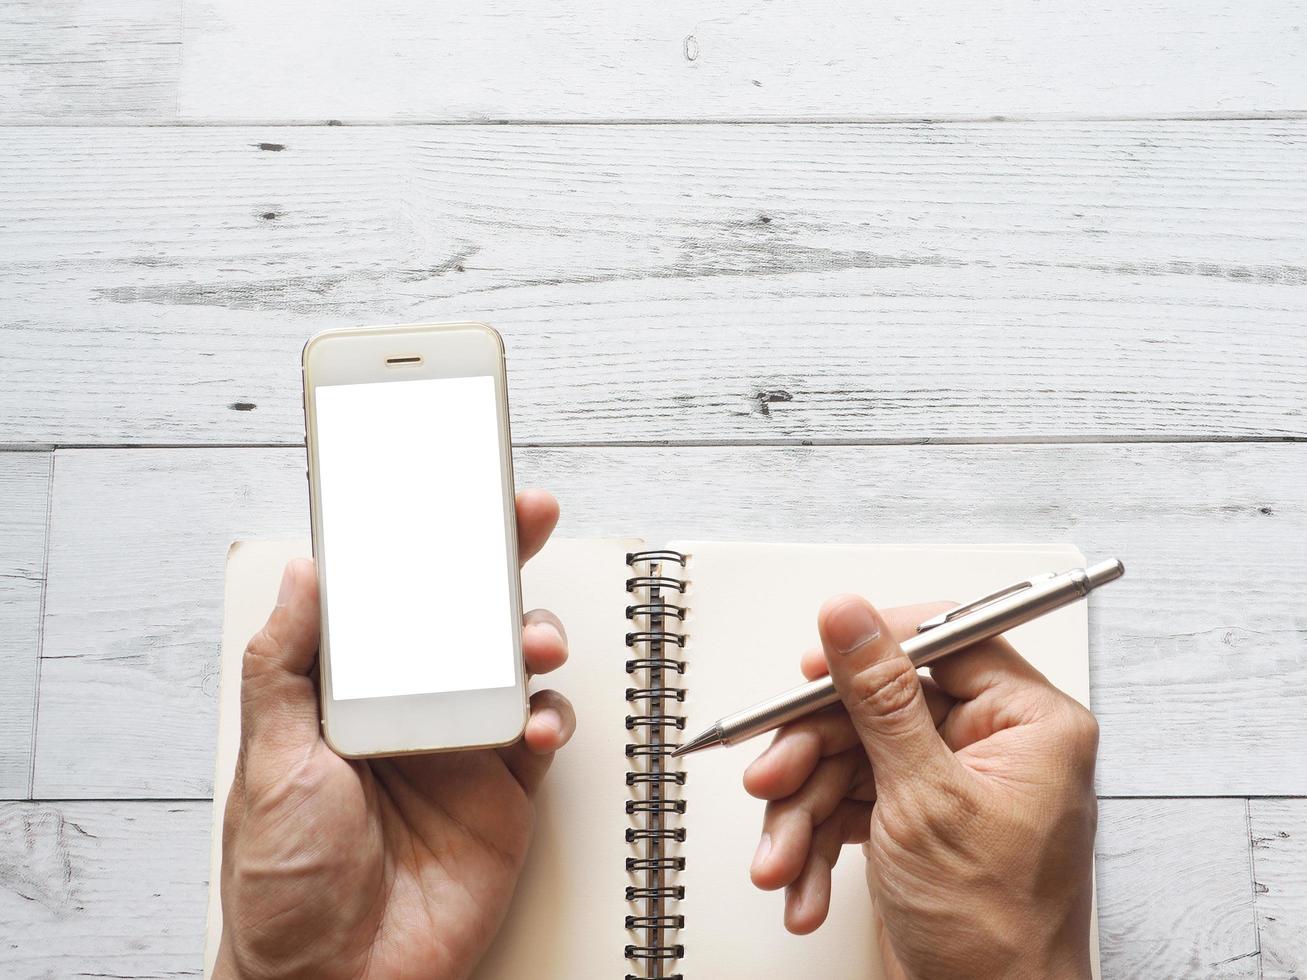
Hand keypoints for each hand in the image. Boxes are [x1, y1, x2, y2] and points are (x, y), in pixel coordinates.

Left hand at [214, 490, 574, 979]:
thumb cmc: (284, 887)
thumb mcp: (269, 761)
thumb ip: (286, 664)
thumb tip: (307, 574)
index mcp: (349, 692)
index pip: (391, 599)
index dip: (420, 543)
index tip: (444, 493)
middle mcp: (412, 708)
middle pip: (464, 614)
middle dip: (497, 558)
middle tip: (522, 515)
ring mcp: (463, 746)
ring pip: (514, 662)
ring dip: (533, 636)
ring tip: (532, 645)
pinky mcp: (506, 791)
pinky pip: (544, 733)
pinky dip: (553, 718)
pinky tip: (537, 726)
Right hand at [744, 596, 1097, 979]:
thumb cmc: (997, 934)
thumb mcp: (925, 799)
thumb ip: (880, 698)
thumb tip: (849, 618)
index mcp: (1027, 723)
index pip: (945, 640)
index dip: (871, 649)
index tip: (814, 669)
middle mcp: (991, 745)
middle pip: (877, 707)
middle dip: (815, 755)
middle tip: (774, 778)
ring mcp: (948, 785)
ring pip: (850, 759)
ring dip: (804, 813)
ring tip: (780, 858)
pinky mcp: (913, 821)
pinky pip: (848, 804)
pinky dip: (815, 843)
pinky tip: (801, 884)